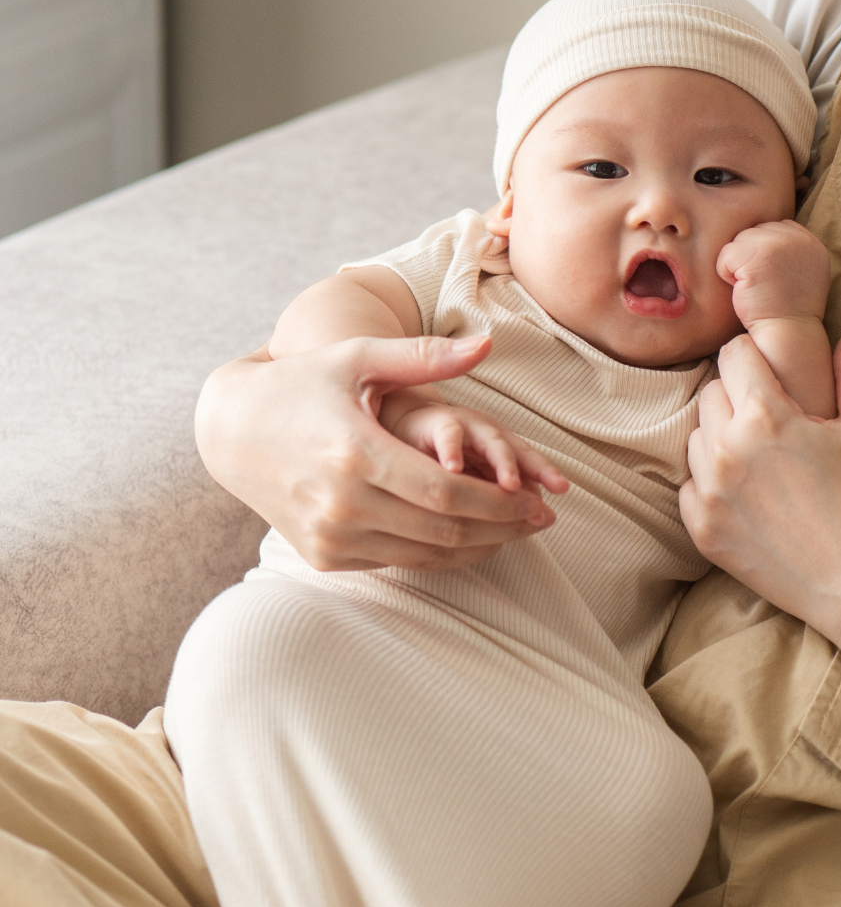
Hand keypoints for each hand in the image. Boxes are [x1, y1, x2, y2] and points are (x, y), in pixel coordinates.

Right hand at [195, 334, 559, 571]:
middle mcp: (341, 504)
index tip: (538, 503)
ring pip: (425, 554)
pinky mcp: (325, 555)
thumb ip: (425, 356)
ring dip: (478, 547)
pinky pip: (398, 562)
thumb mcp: (358, 360)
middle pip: (444, 530)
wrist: (232, 431)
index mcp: (355, 454)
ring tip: (517, 532)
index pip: (447, 494)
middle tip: (541, 522)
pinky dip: (440, 554)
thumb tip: (487, 344)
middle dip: (501, 529)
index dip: (500, 505)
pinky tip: (470, 539)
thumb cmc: (303, 384)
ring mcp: (331, 536)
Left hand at [680, 330, 840, 644]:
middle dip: (737, 396)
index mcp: (766, 415)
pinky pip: (688, 486)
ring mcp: (709, 492)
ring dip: (719, 438)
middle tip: (769, 418)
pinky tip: (745, 493)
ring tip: (757, 457)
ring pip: (695, 439)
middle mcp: (726, 449)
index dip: (753, 356)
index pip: (734, 354)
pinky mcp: (702, 529)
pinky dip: (709, 484)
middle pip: (710, 393)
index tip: (768, 371)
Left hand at [716, 219, 829, 328]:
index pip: (775, 228)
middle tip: (762, 286)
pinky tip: (743, 290)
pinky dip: (726, 274)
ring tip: (754, 287)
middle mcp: (798, 239)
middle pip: (756, 231)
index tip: (770, 279)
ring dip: (738, 265)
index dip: (764, 253)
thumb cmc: (786, 312)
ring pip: (739, 240)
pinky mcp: (756, 255)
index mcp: (811, 243)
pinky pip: (726, 254)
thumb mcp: (801, 274)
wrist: (785, 335)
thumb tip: (762, 237)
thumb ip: (789, 251)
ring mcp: (778, 244)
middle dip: (750, 257)